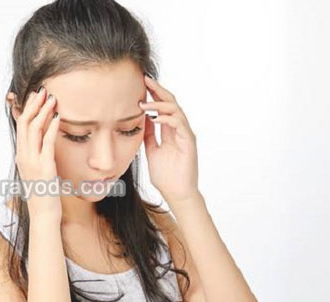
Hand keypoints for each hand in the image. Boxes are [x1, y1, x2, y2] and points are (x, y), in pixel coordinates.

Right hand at [12, 86, 61, 218]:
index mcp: (21, 156)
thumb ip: (37, 155)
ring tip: (52, 99)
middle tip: (43, 90)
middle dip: (34, 105)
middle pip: (25, 123)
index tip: (35, 96)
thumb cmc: (42, 193)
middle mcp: (23, 156)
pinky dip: (52, 128)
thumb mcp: (36, 171)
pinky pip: (47, 143)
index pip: (20, 126)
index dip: (27, 108)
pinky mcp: (44, 168)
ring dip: (43, 112)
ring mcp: (32, 162)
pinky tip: (59, 117)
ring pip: (34, 129)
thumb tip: (43, 141)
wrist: (43, 214)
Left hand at [139, 74, 200, 204]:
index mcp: (170, 131)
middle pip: (171, 103)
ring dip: (159, 104)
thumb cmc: (165, 175)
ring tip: (143, 103)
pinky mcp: (188, 142)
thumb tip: (140, 120)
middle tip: (145, 80)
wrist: (176, 193)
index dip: (153, 94)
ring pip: (175, 110)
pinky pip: (179, 124)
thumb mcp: (151, 150)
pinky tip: (154, 118)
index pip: (163, 107)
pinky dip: (166, 119)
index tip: (140, 84)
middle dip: (158, 91)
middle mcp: (179, 130)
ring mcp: (185, 135)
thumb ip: (148, 135)